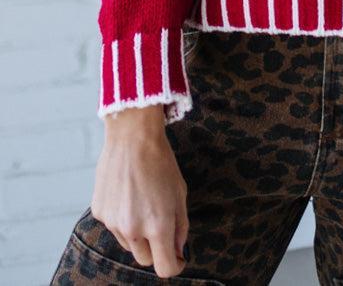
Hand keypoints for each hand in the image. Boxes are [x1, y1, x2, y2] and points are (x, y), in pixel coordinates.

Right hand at [92, 109, 187, 277]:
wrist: (132, 137)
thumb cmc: (160, 162)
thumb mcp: (180, 193)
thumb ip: (180, 227)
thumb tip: (176, 250)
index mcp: (158, 225)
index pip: (165, 268)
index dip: (175, 264)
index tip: (177, 257)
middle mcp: (133, 229)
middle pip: (145, 259)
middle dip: (155, 248)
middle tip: (160, 224)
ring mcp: (113, 222)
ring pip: (128, 244)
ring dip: (137, 233)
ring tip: (142, 201)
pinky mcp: (99, 212)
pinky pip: (113, 226)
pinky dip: (121, 218)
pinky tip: (127, 193)